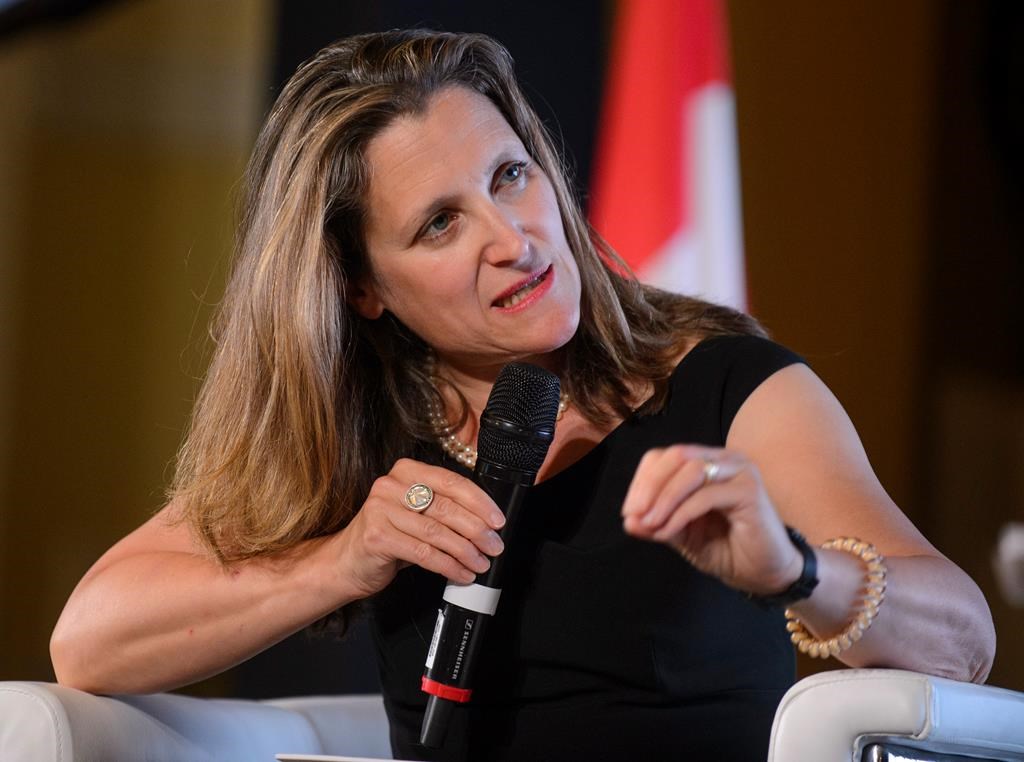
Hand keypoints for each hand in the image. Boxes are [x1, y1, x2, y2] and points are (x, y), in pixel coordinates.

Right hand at [336, 458, 506, 599]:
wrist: (346, 562)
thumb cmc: (389, 537)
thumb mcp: (416, 515)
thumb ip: (444, 510)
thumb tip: (487, 524)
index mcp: (406, 471)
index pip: (451, 482)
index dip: (479, 502)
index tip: (498, 520)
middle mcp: (390, 485)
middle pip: (446, 507)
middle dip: (476, 530)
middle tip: (495, 546)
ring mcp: (380, 509)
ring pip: (436, 532)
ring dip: (465, 551)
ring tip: (481, 563)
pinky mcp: (376, 537)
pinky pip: (423, 553)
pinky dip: (448, 566)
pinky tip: (461, 573)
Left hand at [621, 445, 801, 595]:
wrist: (764, 574)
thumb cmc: (726, 550)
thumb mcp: (682, 535)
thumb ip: (656, 523)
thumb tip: (628, 520)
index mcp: (706, 463)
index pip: (664, 456)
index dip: (642, 480)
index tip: (629, 512)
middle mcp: (724, 459)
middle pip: (676, 456)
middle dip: (648, 486)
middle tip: (634, 516)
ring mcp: (740, 470)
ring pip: (690, 470)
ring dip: (663, 499)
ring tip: (651, 525)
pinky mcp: (750, 490)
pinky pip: (706, 495)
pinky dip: (680, 514)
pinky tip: (668, 532)